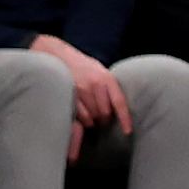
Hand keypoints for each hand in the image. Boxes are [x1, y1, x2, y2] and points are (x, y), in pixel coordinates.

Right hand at [30, 33, 128, 157]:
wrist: (61, 57)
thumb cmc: (85, 68)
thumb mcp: (102, 73)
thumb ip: (110, 88)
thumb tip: (118, 108)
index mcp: (107, 79)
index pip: (119, 102)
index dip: (124, 118)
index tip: (127, 131)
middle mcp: (95, 84)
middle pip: (105, 113)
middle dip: (105, 120)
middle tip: (103, 120)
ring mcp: (81, 90)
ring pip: (92, 117)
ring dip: (94, 121)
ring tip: (93, 116)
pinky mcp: (69, 96)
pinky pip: (80, 116)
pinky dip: (84, 120)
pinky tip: (84, 116)